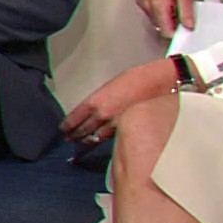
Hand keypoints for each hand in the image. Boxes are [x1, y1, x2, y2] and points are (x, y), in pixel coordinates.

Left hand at [60, 59, 175, 146]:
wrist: (160, 84)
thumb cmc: (137, 80)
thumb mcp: (112, 86)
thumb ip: (101, 100)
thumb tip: (94, 109)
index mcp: (96, 100)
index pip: (75, 118)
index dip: (67, 126)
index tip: (63, 129)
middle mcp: (102, 115)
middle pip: (83, 130)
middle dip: (75, 135)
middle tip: (69, 138)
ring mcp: (115, 125)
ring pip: (95, 137)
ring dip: (87, 140)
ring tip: (82, 142)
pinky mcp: (127, 130)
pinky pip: (111, 139)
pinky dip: (104, 140)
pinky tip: (101, 141)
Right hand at [137, 0, 196, 37]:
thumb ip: (186, 13)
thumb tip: (188, 27)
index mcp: (157, 4)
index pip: (166, 31)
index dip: (177, 31)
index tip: (185, 27)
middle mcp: (146, 4)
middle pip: (160, 25)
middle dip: (172, 22)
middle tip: (183, 11)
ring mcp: (142, 0)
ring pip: (156, 18)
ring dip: (166, 15)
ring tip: (176, 1)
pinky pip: (152, 10)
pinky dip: (161, 8)